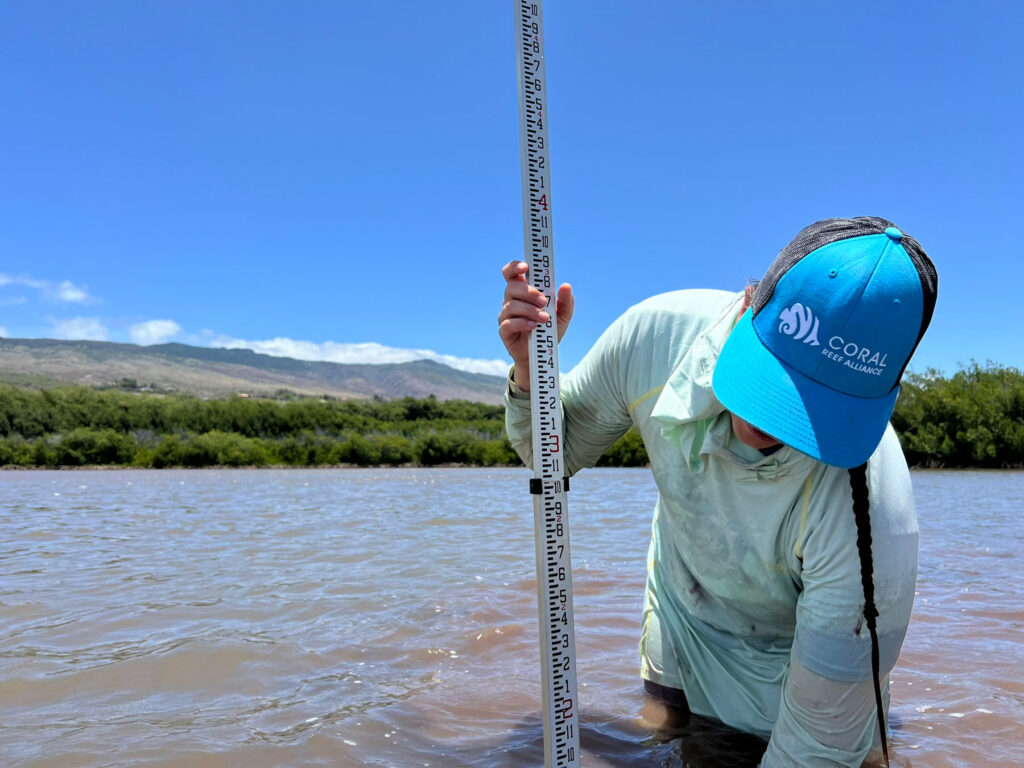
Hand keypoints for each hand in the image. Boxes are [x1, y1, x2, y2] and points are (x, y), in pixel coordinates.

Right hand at [498, 261, 573, 391]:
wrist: (542, 356)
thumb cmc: (549, 331)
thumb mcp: (563, 316)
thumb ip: (566, 301)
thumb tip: (566, 286)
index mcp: (523, 292)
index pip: (512, 273)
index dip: (515, 267)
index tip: (526, 267)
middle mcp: (511, 301)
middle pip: (512, 287)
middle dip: (529, 292)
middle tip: (544, 301)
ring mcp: (506, 316)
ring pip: (511, 305)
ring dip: (529, 310)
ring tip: (544, 319)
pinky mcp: (504, 331)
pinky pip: (508, 323)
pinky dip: (522, 323)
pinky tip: (534, 326)